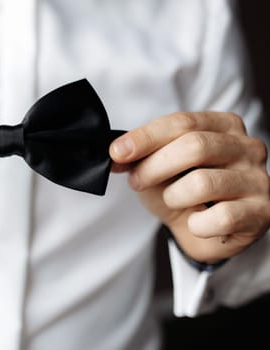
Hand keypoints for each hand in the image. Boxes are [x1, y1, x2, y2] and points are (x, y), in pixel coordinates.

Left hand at [110, 112, 269, 263]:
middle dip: (155, 166)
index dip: (145, 137)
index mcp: (223, 126)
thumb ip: (140, 157)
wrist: (206, 231)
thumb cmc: (183, 193)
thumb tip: (117, 154)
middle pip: (194, 146)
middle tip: (137, 182)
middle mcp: (247, 147)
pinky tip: (196, 222)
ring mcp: (259, 179)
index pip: (182, 122)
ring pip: (202, 182)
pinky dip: (197, 224)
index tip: (117, 152)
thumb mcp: (157, 169)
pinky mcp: (263, 212)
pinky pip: (219, 217)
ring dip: (173, 197)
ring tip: (173, 202)